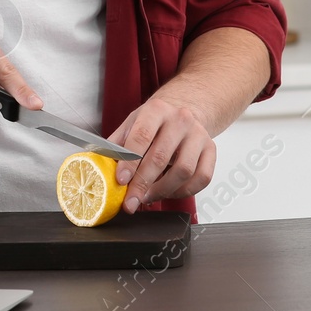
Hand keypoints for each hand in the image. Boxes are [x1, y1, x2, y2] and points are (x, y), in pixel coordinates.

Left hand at [107, 93, 216, 211]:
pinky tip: (170, 192)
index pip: (142, 136)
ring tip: (148, 197)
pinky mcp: (211, 149)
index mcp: (157, 110)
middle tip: (131, 201)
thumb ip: (117, 144)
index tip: (121, 180)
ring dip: (163, 190)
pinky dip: (185, 191)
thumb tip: (99, 166)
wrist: (185, 110)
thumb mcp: (132, 123)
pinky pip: (202, 178)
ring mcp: (199, 135)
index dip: (130, 161)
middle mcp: (180, 119)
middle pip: (161, 157)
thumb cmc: (155, 121)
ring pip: (184, 170)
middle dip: (143, 184)